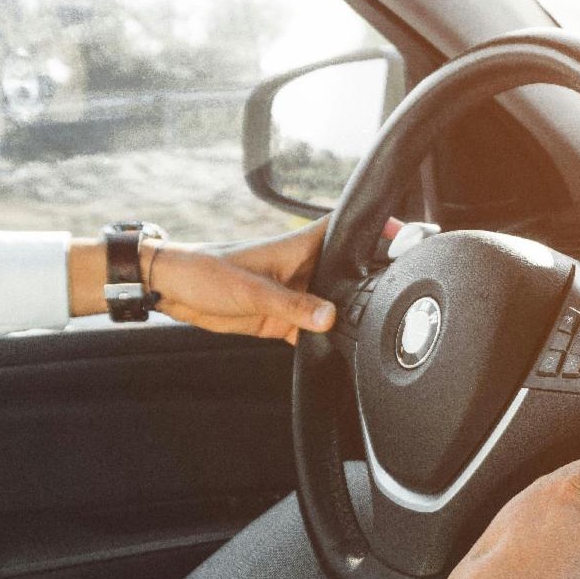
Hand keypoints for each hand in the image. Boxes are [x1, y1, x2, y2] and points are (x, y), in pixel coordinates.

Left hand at [67, 217, 405, 343]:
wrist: (171, 291)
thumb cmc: (204, 272)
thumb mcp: (249, 289)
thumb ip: (291, 306)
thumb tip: (329, 319)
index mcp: (299, 249)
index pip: (346, 230)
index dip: (377, 228)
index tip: (408, 236)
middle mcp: (304, 270)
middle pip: (350, 271)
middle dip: (373, 279)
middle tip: (401, 291)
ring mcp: (297, 296)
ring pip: (337, 304)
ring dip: (352, 314)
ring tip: (376, 325)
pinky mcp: (284, 320)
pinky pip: (316, 331)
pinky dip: (328, 339)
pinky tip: (342, 350)